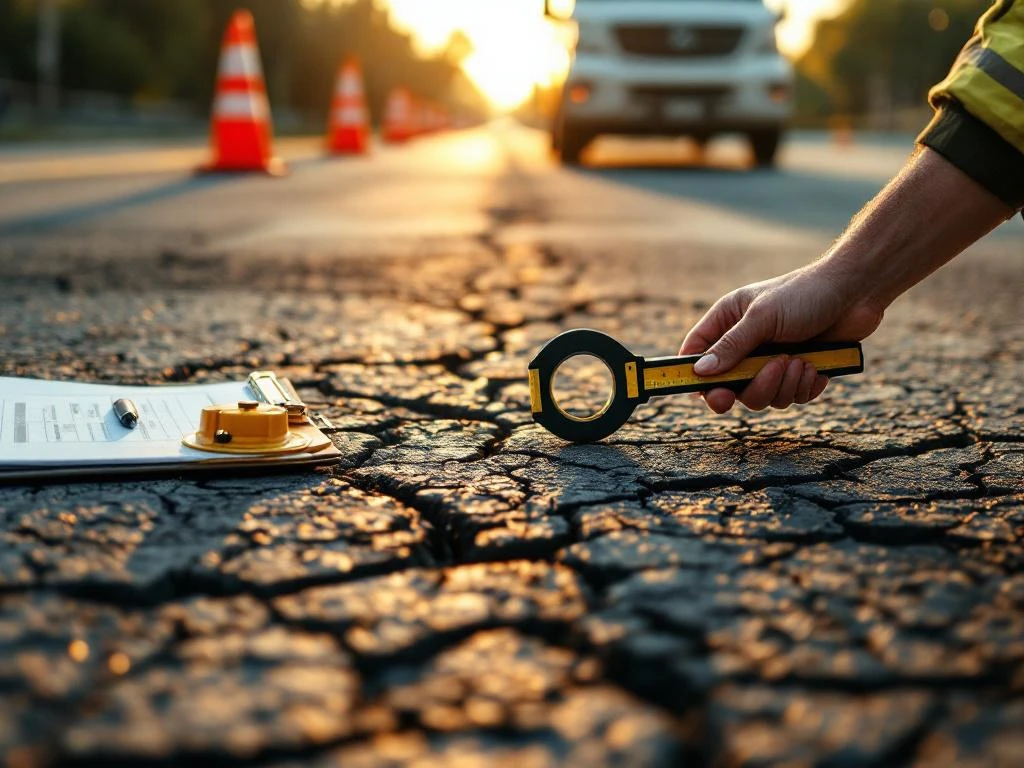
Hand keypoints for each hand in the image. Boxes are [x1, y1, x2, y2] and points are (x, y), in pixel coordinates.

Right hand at [680, 264, 884, 413]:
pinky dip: (803, 387)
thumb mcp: (762, 318)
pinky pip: (790, 397)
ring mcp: (772, 359)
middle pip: (731, 385)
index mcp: (728, 321)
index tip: (707, 394)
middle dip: (751, 386)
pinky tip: (815, 367)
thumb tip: (701, 372)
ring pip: (762, 395)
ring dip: (782, 385)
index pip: (697, 353)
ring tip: (800, 362)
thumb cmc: (805, 294)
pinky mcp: (798, 372)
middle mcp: (747, 343)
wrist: (856, 292)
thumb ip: (731, 346)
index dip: (697, 376)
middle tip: (763, 379)